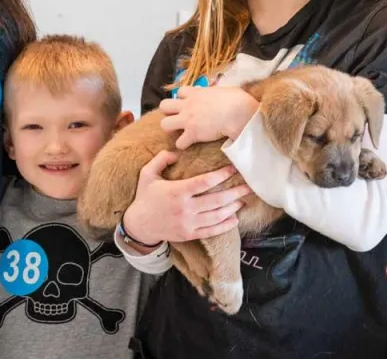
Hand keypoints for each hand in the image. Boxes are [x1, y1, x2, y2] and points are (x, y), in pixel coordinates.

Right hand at [121, 150, 250, 244]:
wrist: (138, 225)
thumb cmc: (145, 197)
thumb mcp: (147, 174)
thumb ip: (161, 159)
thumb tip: (175, 152)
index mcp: (177, 192)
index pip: (204, 182)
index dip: (221, 175)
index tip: (232, 169)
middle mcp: (185, 208)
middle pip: (216, 200)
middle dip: (234, 192)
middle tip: (248, 186)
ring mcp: (188, 223)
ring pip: (216, 216)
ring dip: (232, 208)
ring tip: (243, 199)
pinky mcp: (189, 234)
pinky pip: (211, 231)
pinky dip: (225, 226)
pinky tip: (235, 219)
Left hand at [159, 86, 259, 149]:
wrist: (238, 112)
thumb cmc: (236, 99)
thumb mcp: (222, 90)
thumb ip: (214, 92)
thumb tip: (214, 92)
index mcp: (196, 93)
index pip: (180, 91)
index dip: (182, 99)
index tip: (189, 105)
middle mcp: (187, 105)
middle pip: (164, 106)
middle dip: (169, 112)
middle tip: (179, 118)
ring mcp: (188, 120)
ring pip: (164, 124)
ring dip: (171, 129)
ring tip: (180, 132)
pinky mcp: (192, 134)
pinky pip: (179, 143)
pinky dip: (183, 145)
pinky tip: (190, 144)